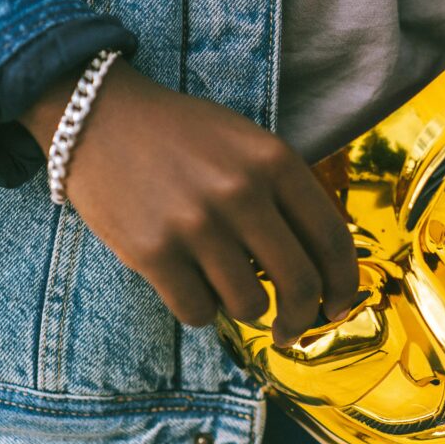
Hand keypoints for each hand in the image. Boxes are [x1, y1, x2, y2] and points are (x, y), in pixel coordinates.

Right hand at [20, 60, 358, 345]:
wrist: (99, 115)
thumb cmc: (185, 137)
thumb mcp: (251, 146)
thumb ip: (290, 196)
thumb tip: (325, 268)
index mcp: (276, 162)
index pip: (332, 239)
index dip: (345, 284)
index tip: (340, 307)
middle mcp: (242, 192)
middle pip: (300, 283)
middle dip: (303, 317)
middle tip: (293, 328)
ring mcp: (196, 224)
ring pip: (250, 306)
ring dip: (248, 310)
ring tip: (230, 289)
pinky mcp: (152, 251)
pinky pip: (199, 312)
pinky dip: (202, 310)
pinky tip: (193, 286)